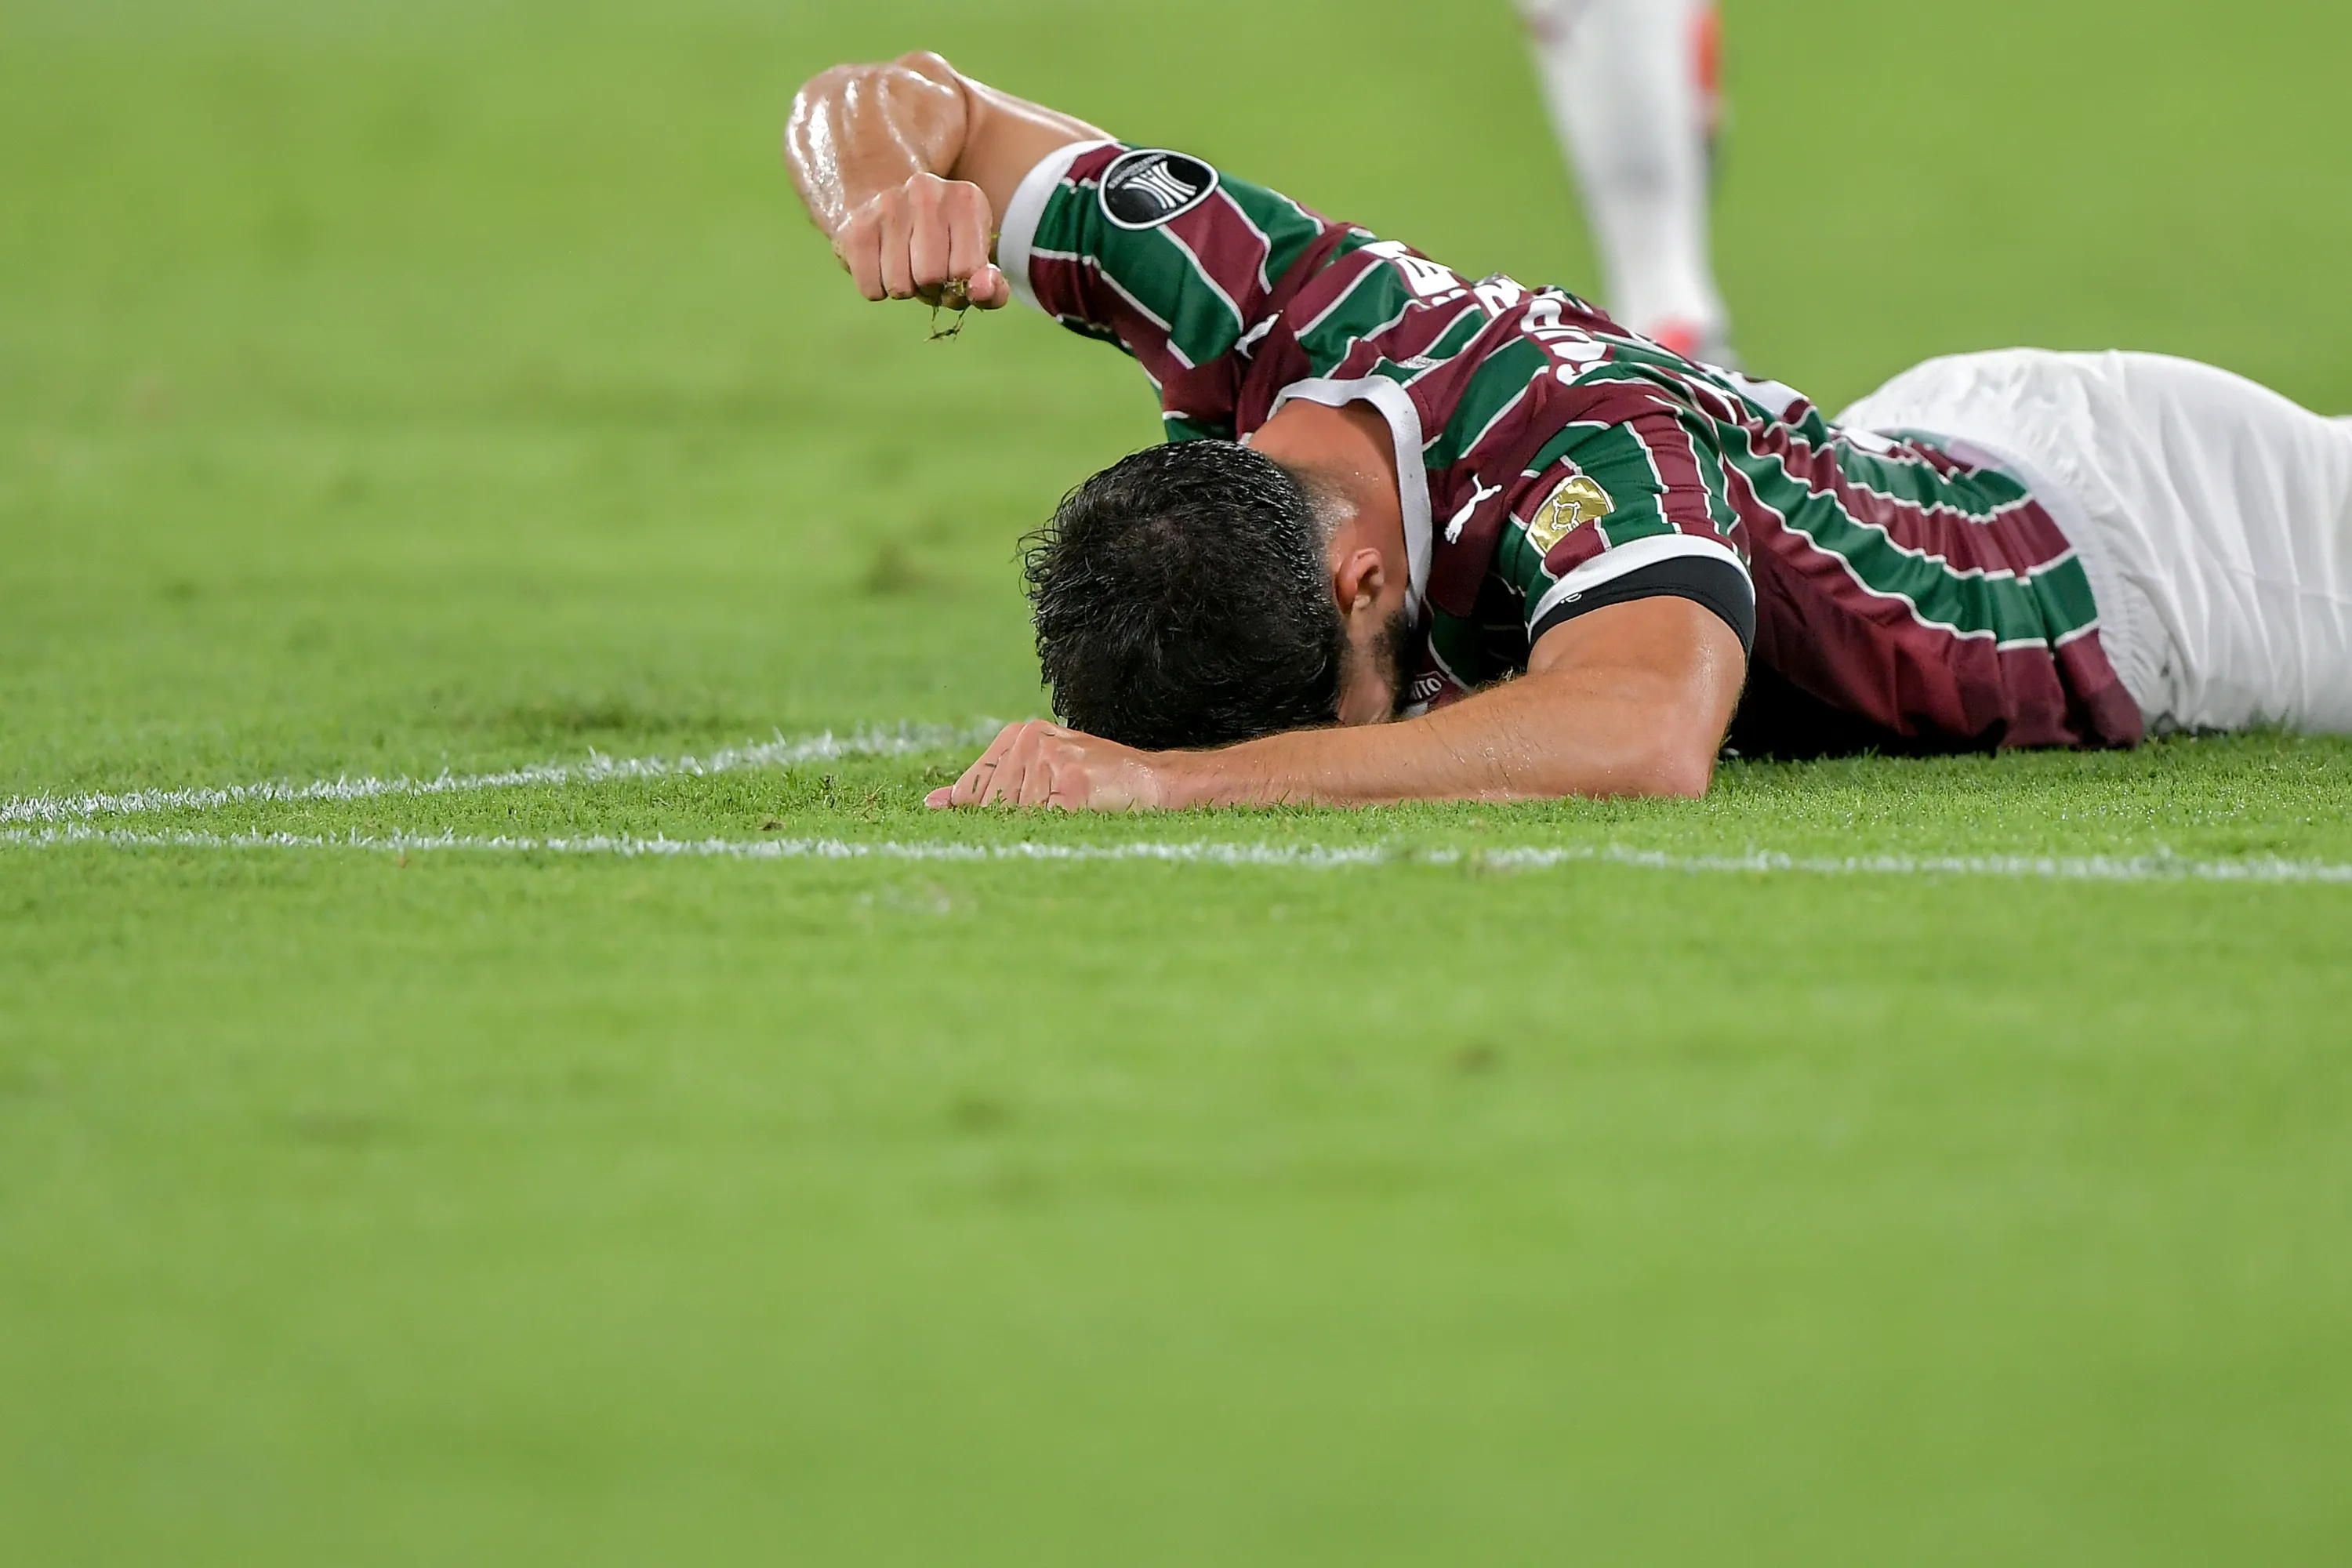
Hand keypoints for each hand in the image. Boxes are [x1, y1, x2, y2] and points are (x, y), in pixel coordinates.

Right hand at [832, 172, 1010, 308]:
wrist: (882, 203)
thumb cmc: (939, 245)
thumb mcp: (973, 262)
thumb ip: (992, 287)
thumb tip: (981, 291)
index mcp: (966, 200)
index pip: (967, 270)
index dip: (960, 287)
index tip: (953, 274)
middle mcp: (926, 192)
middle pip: (930, 278)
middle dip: (930, 289)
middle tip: (925, 271)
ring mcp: (887, 205)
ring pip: (899, 287)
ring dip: (904, 289)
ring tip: (903, 264)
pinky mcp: (854, 228)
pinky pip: (871, 290)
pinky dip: (877, 289)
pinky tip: (880, 263)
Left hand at [926, 721, 1178, 810]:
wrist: (1155, 783)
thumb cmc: (1098, 782)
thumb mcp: (1041, 772)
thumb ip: (990, 782)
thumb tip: (932, 802)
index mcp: (1021, 734)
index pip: (976, 784)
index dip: (978, 813)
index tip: (980, 831)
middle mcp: (1031, 741)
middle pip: (993, 804)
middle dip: (1012, 824)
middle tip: (1055, 817)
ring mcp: (1050, 760)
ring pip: (1016, 815)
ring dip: (1038, 829)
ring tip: (1073, 813)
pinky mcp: (1070, 784)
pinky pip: (1042, 823)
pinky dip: (1055, 832)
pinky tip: (1079, 819)